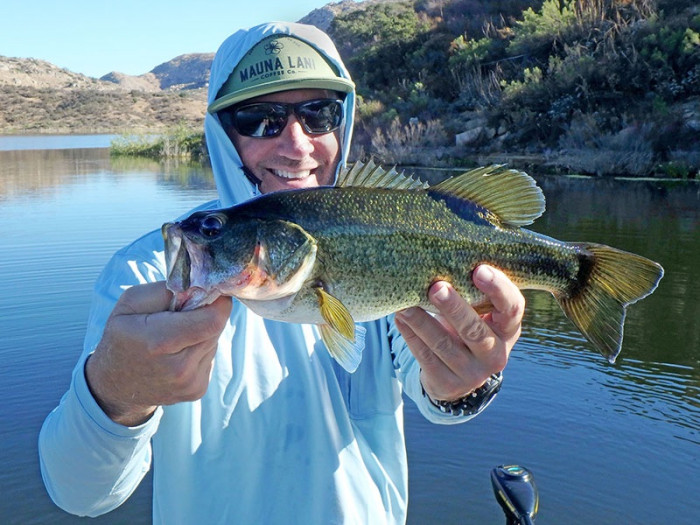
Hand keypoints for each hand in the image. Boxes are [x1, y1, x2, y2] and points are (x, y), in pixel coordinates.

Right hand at [85, 281, 231, 425]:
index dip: (218, 302)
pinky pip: (209, 357)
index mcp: (160, 341)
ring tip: (176, 336)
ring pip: (214, 341)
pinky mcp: (197, 390)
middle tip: (184, 313)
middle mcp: (180, 368)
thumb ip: (166, 290)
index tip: (210, 292)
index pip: (213, 319)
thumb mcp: (130, 303)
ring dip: (201, 332)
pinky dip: (199, 349)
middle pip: (216, 327)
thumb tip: (200, 287)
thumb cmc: (122, 337)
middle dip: (205, 314)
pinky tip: (178, 353)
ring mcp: (190, 383)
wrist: (114, 385)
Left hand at [394, 265, 523, 401]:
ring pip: (443, 344)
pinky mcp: (447, 383)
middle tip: (436, 287)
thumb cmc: (470, 327)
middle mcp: (495, 354)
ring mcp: (472, 373)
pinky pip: (425, 356)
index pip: (512, 308)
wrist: (459, 373)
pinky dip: (410, 334)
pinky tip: (400, 317)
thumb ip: (471, 292)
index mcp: (508, 329)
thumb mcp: (480, 312)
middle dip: (454, 308)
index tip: (478, 269)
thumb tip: (441, 257)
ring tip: (405, 304)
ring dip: (421, 321)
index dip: (498, 289)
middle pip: (475, 331)